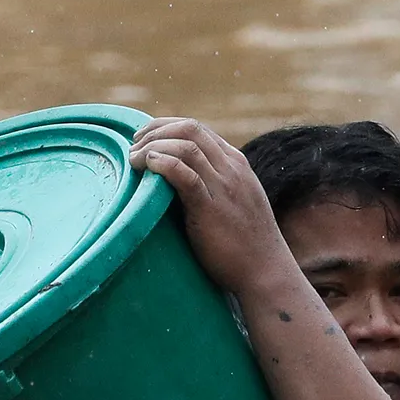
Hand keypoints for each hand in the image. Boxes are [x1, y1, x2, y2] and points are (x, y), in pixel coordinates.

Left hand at [128, 117, 294, 295]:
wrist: (266, 271)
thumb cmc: (247, 244)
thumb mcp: (235, 203)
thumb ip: (215, 187)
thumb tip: (179, 184)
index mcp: (236, 164)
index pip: (198, 129)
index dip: (166, 128)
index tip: (145, 139)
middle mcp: (231, 169)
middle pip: (189, 129)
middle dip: (155, 131)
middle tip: (134, 146)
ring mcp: (223, 187)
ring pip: (185, 146)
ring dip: (153, 146)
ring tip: (134, 159)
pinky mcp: (211, 208)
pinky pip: (185, 175)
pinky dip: (163, 164)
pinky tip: (148, 167)